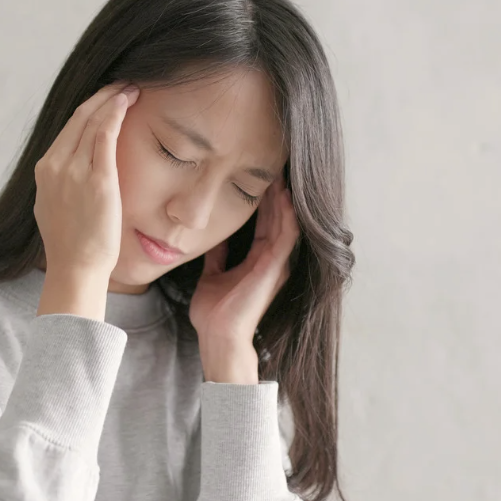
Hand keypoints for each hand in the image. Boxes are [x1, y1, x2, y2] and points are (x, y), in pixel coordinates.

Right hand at [33, 81, 138, 279]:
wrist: (76, 267)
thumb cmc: (72, 244)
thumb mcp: (55, 206)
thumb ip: (61, 184)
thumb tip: (72, 173)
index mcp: (44, 170)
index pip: (68, 128)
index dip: (89, 108)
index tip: (106, 98)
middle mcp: (55, 165)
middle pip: (79, 118)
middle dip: (102, 96)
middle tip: (122, 84)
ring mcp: (74, 171)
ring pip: (92, 121)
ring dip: (113, 99)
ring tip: (131, 88)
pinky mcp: (97, 179)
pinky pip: (105, 135)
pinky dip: (115, 113)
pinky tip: (127, 101)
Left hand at [189, 178, 299, 382]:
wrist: (217, 337)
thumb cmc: (214, 314)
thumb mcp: (212, 275)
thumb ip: (217, 256)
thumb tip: (212, 236)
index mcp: (258, 260)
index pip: (264, 222)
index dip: (262, 199)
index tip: (257, 175)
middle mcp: (272, 260)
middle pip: (277, 217)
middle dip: (275, 192)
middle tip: (273, 164)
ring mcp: (276, 264)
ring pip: (285, 222)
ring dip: (283, 198)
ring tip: (280, 172)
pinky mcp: (275, 268)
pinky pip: (286, 235)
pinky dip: (287, 215)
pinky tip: (284, 195)